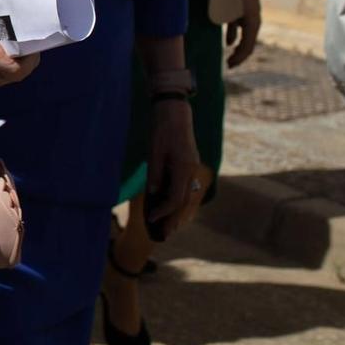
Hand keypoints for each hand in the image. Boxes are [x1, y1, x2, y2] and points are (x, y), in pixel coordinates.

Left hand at [145, 98, 200, 238]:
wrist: (174, 111)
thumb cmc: (162, 129)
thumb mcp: (154, 152)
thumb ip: (155, 173)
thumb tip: (154, 192)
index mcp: (184, 168)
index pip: (175, 198)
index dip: (164, 211)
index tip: (152, 219)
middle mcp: (192, 170)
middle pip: (184, 201)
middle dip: (173, 218)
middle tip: (164, 233)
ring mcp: (193, 168)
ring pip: (188, 195)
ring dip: (178, 211)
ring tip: (169, 225)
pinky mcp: (189, 164)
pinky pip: (186, 187)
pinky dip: (179, 199)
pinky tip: (171, 206)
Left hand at [226, 0, 261, 67]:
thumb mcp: (229, 7)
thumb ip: (228, 23)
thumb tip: (228, 40)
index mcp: (253, 22)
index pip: (248, 46)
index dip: (240, 58)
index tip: (230, 65)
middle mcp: (253, 21)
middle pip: (248, 44)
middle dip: (239, 56)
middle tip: (229, 66)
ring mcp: (248, 15)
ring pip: (245, 36)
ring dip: (237, 48)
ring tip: (230, 58)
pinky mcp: (243, 11)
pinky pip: (240, 27)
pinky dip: (234, 35)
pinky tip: (229, 43)